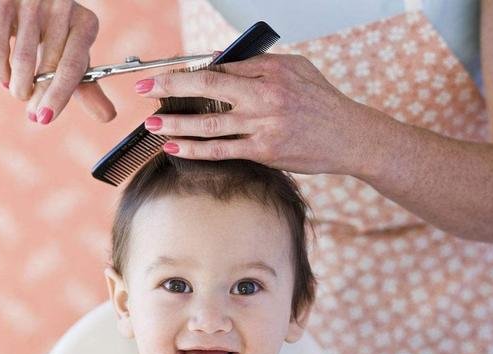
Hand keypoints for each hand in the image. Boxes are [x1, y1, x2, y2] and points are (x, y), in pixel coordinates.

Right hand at [0, 0, 115, 123]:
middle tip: (35, 116)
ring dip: (19, 87)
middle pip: (50, 65)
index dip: (60, 95)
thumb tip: (108, 117)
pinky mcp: (3, 2)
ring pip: (23, 59)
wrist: (17, 5)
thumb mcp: (72, 59)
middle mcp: (62, 7)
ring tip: (20, 94)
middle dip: (40, 97)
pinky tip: (5, 80)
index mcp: (86, 23)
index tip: (46, 118)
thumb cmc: (53, 38)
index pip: (74, 66)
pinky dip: (1, 71)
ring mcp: (32, 2)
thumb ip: (88, 88)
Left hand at [135, 53, 380, 174]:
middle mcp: (264, 97)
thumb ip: (257, 65)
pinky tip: (176, 147)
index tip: (163, 76)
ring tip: (153, 123)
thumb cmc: (322, 102)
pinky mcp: (264, 151)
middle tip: (144, 89)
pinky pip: (223, 150)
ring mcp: (263, 126)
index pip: (220, 68)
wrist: (349, 136)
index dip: (188, 71)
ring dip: (177, 123)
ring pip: (210, 123)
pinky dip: (197, 149)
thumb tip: (220, 62)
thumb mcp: (296, 69)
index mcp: (269, 72)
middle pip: (207, 87)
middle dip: (170, 87)